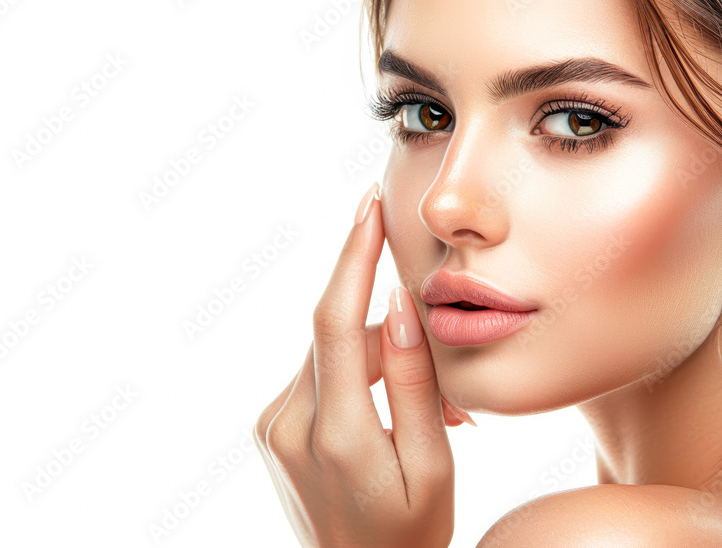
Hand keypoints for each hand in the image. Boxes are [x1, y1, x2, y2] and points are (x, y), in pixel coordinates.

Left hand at [254, 182, 468, 547]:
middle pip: (341, 335)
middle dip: (397, 334)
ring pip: (333, 353)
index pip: (334, 322)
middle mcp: (286, 423)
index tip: (369, 206)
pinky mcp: (272, 425)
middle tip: (450, 394)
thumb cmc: (407, 535)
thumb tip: (401, 306)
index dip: (352, 256)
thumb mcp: (432, 466)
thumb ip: (414, 384)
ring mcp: (272, 424)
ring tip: (432, 418)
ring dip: (383, 359)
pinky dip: (362, 376)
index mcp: (333, 436)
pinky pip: (322, 374)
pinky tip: (394, 413)